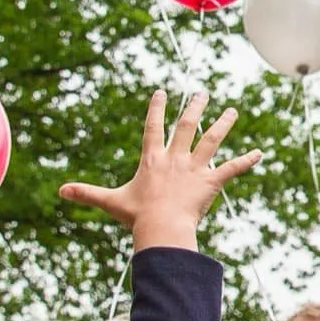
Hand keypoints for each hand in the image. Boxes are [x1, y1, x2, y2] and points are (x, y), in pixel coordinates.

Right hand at [59, 91, 261, 251]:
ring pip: (212, 141)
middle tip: (202, 92)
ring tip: (233, 111)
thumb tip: (60, 190)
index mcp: (152, 160)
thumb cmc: (137, 216)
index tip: (161, 92)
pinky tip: (259, 153)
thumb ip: (87, 193)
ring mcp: (194, 169)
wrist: (161, 228)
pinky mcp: (210, 182)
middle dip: (195, 107)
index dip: (156, 109)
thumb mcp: (110, 202)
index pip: (154, 128)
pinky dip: (245, 162)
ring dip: (223, 125)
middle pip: (186, 126)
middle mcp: (174, 159)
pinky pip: (231, 169)